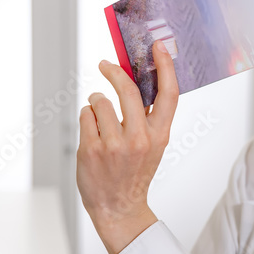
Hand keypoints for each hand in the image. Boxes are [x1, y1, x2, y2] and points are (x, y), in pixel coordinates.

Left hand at [76, 41, 178, 253]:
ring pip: (99, 101)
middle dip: (114, 72)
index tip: (159, 46)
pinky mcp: (91, 149)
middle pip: (128, 89)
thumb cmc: (135, 172)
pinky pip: (85, 116)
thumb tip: (136, 78)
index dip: (165, 66)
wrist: (119, 208)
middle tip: (106, 64)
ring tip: (100, 121)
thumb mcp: (152, 144)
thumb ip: (148, 116)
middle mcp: (139, 139)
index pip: (169, 94)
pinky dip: (87, 119)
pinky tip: (93, 135)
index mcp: (160, 135)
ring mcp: (114, 145)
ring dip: (96, 104)